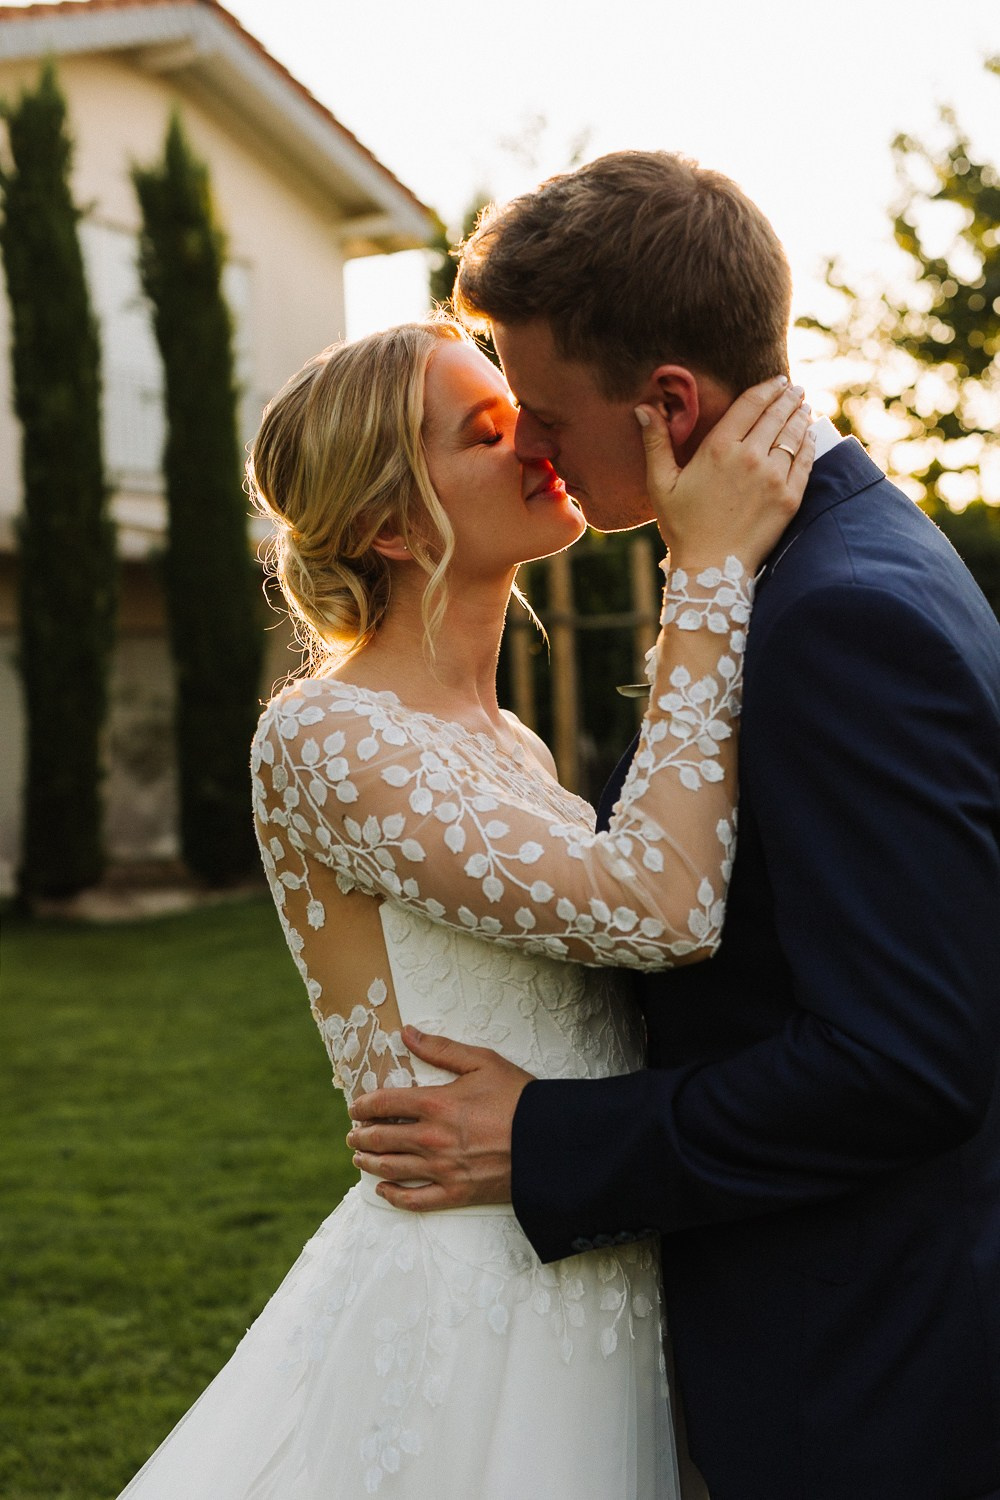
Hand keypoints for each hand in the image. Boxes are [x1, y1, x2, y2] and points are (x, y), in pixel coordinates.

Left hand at [345, 1027, 534, 1211]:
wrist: (548, 1141)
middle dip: (361, 1136)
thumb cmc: (518, 1097)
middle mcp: (431, 1138)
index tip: (355, 1108)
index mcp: (435, 1103)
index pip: (384, 1104)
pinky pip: (414, 1200)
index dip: (364, 1105)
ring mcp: (441, 1169)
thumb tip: (406, 1033)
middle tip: (353, 1135)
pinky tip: (382, 1191)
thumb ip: (441, 1049)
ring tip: (359, 1158)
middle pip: (381, 1139)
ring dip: (369, 1163)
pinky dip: (393, 1197)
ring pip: (391, 1169)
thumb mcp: (482, 1062)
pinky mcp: (455, 1193)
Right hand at [636, 375, 813, 572]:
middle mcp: (751, 457)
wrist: (712, 568)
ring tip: (804, 406)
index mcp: (719, 448)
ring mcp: (774, 477)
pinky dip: (809, 444)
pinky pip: (806, 461)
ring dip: (801, 416)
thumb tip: (644, 408)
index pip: (751, 405)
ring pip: (794, 435)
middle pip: (776, 415)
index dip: (766, 388)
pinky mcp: (790, 498)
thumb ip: (655, 442)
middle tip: (796, 388)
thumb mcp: (661, 483)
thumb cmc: (682, 526)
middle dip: (788, 398)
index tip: (777, 381)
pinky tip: (809, 435)